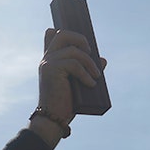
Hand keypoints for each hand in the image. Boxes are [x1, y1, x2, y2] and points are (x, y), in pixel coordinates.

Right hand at [29, 28, 105, 146]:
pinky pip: (74, 64)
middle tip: (90, 52)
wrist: (53, 119)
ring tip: (96, 76)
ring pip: (73, 51)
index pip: (51, 35)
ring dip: (89, 63)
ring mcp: (47, 63)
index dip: (63, 30)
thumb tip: (103, 59)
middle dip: (80, 39)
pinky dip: (85, 74)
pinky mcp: (51, 69)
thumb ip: (87, 69)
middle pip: (62, 34)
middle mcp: (46, 58)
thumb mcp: (79, 83)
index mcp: (50, 60)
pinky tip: (91, 84)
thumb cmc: (66, 103)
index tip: (78, 37)